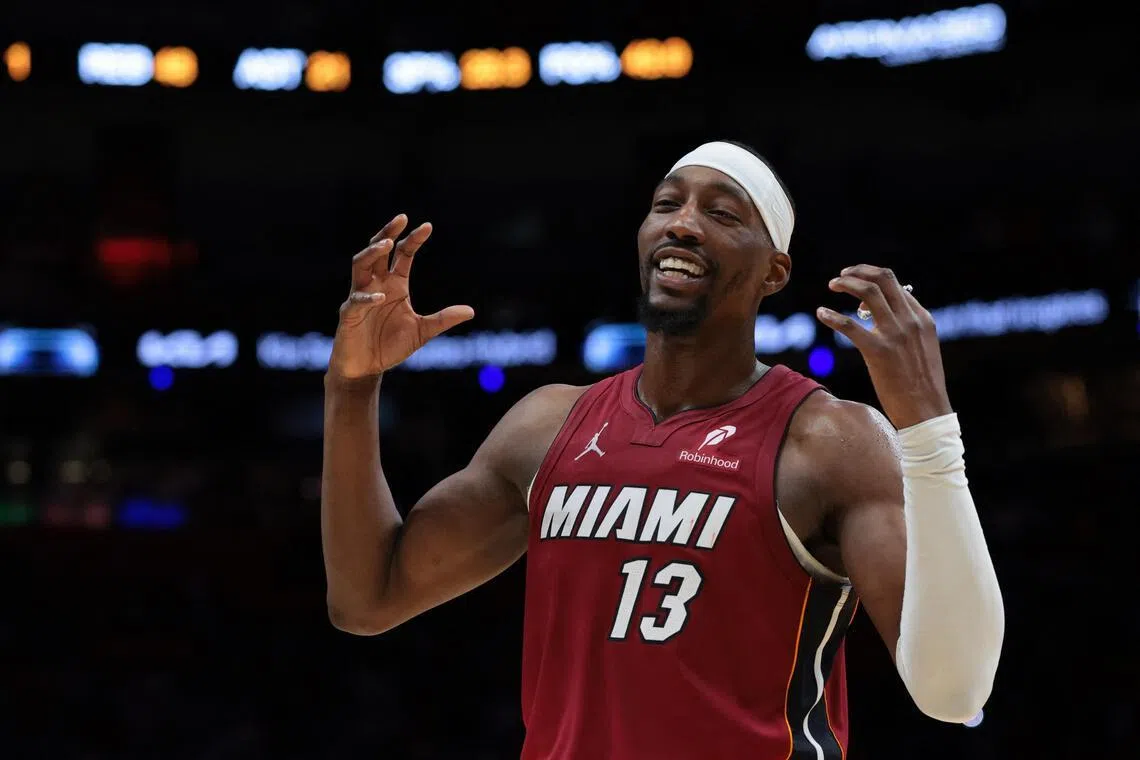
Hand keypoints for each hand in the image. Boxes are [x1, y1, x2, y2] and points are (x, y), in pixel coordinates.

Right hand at [328, 214, 474, 381]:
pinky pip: (356, 300)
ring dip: (372, 253)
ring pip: (360, 265)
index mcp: (395, 284)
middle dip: (388, 233)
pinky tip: (381, 297)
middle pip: (378, 250)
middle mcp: (377, 284)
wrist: (366, 369)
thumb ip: (443, 320)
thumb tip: (471, 311)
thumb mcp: (422, 332)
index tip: (427, 226)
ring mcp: (360, 296)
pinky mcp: (349, 314)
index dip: (413, 240)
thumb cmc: (390, 347)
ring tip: (386, 243)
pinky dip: (368, 297)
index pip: (403, 255)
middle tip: (401, 218)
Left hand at [815, 265, 951, 429]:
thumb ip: (911, 325)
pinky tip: (821, 313)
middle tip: (841, 275)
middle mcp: (910, 320)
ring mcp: (895, 334)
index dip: (872, 279)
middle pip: (883, 279)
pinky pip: (850, 325)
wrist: (926, 410)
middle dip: (858, 271)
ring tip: (833, 285)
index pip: (895, 284)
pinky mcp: (878, 351)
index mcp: (922, 318)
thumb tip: (895, 306)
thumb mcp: (924, 347)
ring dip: (847, 283)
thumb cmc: (921, 382)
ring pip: (868, 292)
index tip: (857, 284)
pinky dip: (832, 316)